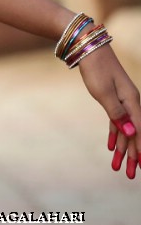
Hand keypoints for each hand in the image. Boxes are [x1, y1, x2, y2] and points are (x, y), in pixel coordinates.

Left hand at [78, 46, 140, 179]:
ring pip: (125, 130)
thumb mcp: (104, 94)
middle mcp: (131, 104)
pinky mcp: (113, 99)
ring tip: (119, 168)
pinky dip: (115, 135)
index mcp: (133, 103)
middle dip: (134, 156)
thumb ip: (117, 114)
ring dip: (123, 150)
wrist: (89, 48)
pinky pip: (117, 122)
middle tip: (131, 176)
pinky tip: (112, 148)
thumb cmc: (96, 70)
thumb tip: (131, 133)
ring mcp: (123, 101)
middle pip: (135, 135)